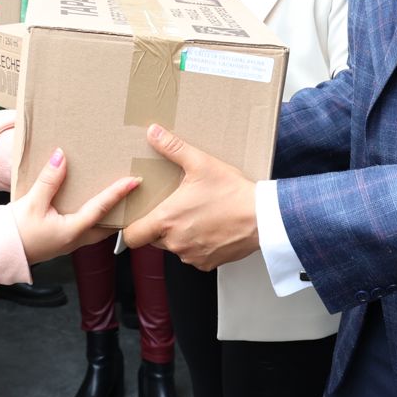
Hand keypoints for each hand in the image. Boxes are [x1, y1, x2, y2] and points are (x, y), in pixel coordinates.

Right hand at [8, 148, 139, 263]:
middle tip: (134, 197)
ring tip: (116, 201)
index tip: (134, 181)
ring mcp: (68, 243)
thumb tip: (62, 157)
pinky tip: (88, 206)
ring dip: (107, 217)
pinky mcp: (60, 241)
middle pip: (106, 227)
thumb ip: (49, 180)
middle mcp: (74, 240)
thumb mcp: (31, 203)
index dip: (118, 193)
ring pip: (96, 230)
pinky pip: (84, 229)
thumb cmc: (14, 233)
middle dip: (121, 213)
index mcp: (71, 232)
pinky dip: (93, 218)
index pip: (101, 209)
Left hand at [122, 124, 258, 270]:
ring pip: (174, 248)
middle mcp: (176, 242)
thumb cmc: (233, 192)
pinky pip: (193, 256)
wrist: (263, 217)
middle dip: (161, 226)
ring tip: (198, 216)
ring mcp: (191, 255)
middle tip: (178, 208)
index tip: (140, 217)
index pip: (132, 236)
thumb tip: (153, 132)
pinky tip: (210, 228)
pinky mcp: (207, 263)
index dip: (132, 227)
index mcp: (167, 219)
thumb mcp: (201, 164)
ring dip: (180, 236)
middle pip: (153, 240)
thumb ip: (173, 148)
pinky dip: (198, 245)